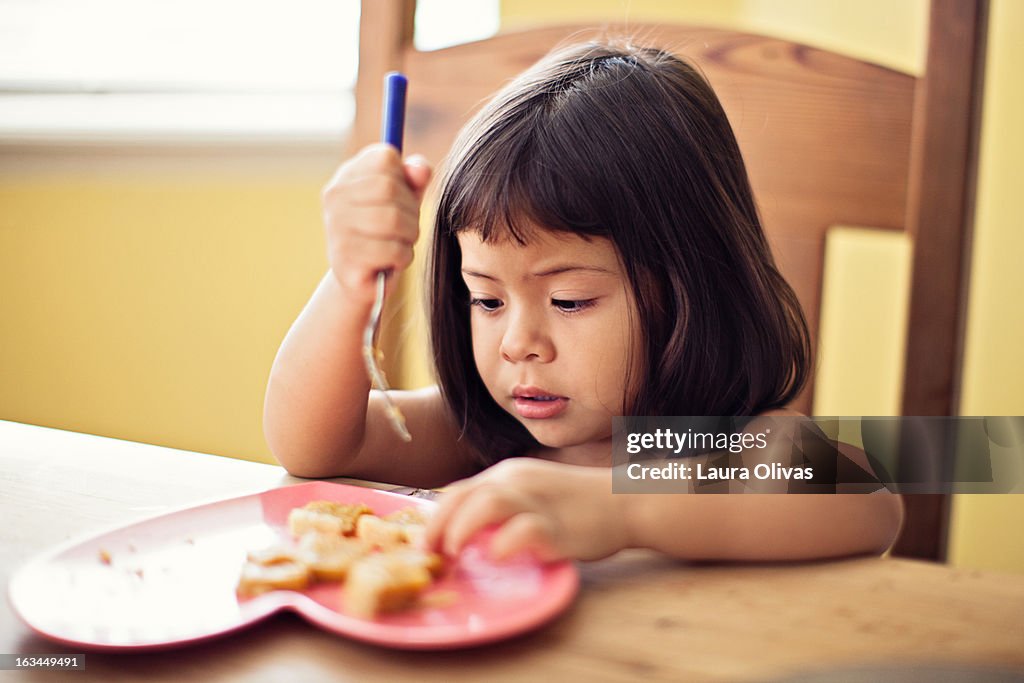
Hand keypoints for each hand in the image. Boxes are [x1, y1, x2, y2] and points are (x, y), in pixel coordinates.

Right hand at [321, 144, 431, 306]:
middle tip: (405, 229)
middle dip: (411, 212)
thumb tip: (420, 170)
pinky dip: (403, 258)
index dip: (405, 180)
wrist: (363, 281)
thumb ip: (415, 178)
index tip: (399, 199)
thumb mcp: (406, 199)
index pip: (385, 157)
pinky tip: (392, 262)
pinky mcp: (345, 258)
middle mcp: (334, 197)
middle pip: (391, 188)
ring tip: (400, 244)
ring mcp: (336, 227)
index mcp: (346, 175)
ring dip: (409, 236)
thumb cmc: (387, 233)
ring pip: (394, 220)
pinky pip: (393, 250)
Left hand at [424, 458, 629, 561]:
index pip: (458, 491)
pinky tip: (497, 557)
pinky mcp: (558, 526)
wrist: (626, 501)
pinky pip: (524, 530)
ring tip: (456, 553)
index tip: (424, 547)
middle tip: (428, 554)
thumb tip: (461, 533)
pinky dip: (504, 544)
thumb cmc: (576, 505)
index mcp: (508, 475)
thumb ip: (501, 507)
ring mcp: (538, 502)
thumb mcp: (532, 495)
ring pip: (487, 503)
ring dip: (462, 528)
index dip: (435, 518)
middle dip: (437, 526)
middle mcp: (518, 481)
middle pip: (463, 495)